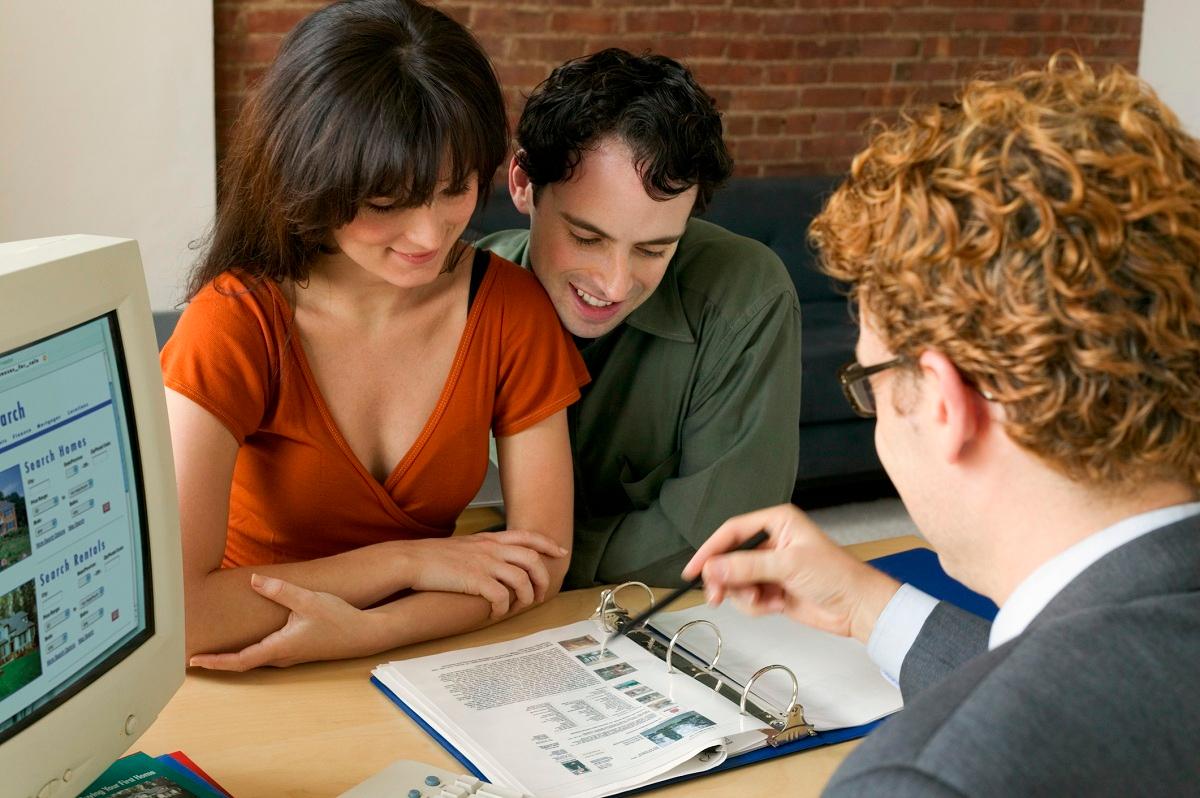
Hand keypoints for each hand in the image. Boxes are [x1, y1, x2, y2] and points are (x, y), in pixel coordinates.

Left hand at [189, 574, 383, 670]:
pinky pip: (265, 654)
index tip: (194, 662)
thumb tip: (254, 581)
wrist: (364, 634)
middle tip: (194, 657)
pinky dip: (248, 652)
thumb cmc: (339, 620)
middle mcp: (281, 656)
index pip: (239, 660)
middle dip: (218, 661)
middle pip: (242, 663)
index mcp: (279, 647)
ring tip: (213, 652)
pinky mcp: (297, 650)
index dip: (215, 662)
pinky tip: (246, 643)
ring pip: (254, 659)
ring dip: (233, 658)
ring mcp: (289, 656)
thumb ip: (279, 590)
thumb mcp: (308, 600)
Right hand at [400, 531, 567, 617]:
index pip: (527, 535)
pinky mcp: (476, 580)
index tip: (560, 552)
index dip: (547, 543)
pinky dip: (503, 609)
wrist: (412, 560)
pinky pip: (502, 597)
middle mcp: (491, 548)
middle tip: (541, 593)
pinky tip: (495, 613)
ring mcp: (485, 563)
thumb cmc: (433, 556)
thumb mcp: (463, 545)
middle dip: (543, 577)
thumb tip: (494, 562)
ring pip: (522, 580)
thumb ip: (482, 550)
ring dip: (526, 597)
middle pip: (532, 559)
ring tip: (519, 607)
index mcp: (489, 538)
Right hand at [682, 504, 900, 642]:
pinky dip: (757, 606)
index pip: (732, 532)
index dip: (710, 549)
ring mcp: (770, 567)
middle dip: (725, 579)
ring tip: (764, 600)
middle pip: (729, 558)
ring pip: (735, 581)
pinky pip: (747, 598)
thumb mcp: (788, 565)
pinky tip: (776, 604)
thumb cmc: (838, 575)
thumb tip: (715, 567)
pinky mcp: (771, 589)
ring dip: (745, 595)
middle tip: (717, 594)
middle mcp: (771, 542)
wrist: (857, 608)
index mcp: (776, 522)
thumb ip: (747, 567)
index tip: (695, 568)